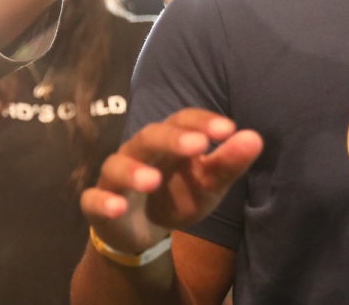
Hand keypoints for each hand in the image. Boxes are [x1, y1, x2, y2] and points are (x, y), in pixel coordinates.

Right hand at [80, 108, 261, 253]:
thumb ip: (228, 163)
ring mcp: (115, 178)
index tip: (228, 129)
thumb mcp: (207, 185)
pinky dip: (103, 202)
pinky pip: (93, 199)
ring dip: (132, 170)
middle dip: (170, 139)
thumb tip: (255, 137)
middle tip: (198, 145)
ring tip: (152, 180)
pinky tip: (118, 208)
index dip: (200, 122)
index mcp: (166, 143)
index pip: (180, 121)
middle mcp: (137, 153)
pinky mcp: (97, 204)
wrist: (140, 228)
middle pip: (147, 137)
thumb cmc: (176, 196)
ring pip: (116, 165)